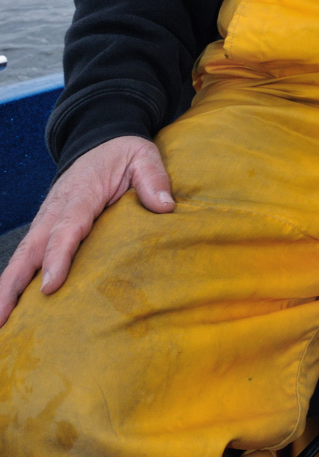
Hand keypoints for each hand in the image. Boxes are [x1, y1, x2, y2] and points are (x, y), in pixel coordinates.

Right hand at [0, 135, 172, 327]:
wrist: (101, 139)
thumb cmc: (123, 153)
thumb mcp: (144, 155)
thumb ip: (154, 178)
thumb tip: (165, 206)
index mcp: (82, 193)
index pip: (67, 227)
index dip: (57, 256)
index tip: (50, 286)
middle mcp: (56, 208)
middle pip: (32, 247)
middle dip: (14, 283)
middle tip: (1, 318)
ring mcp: (47, 218)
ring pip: (23, 254)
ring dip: (7, 287)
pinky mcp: (45, 226)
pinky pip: (27, 254)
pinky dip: (14, 280)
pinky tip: (8, 308)